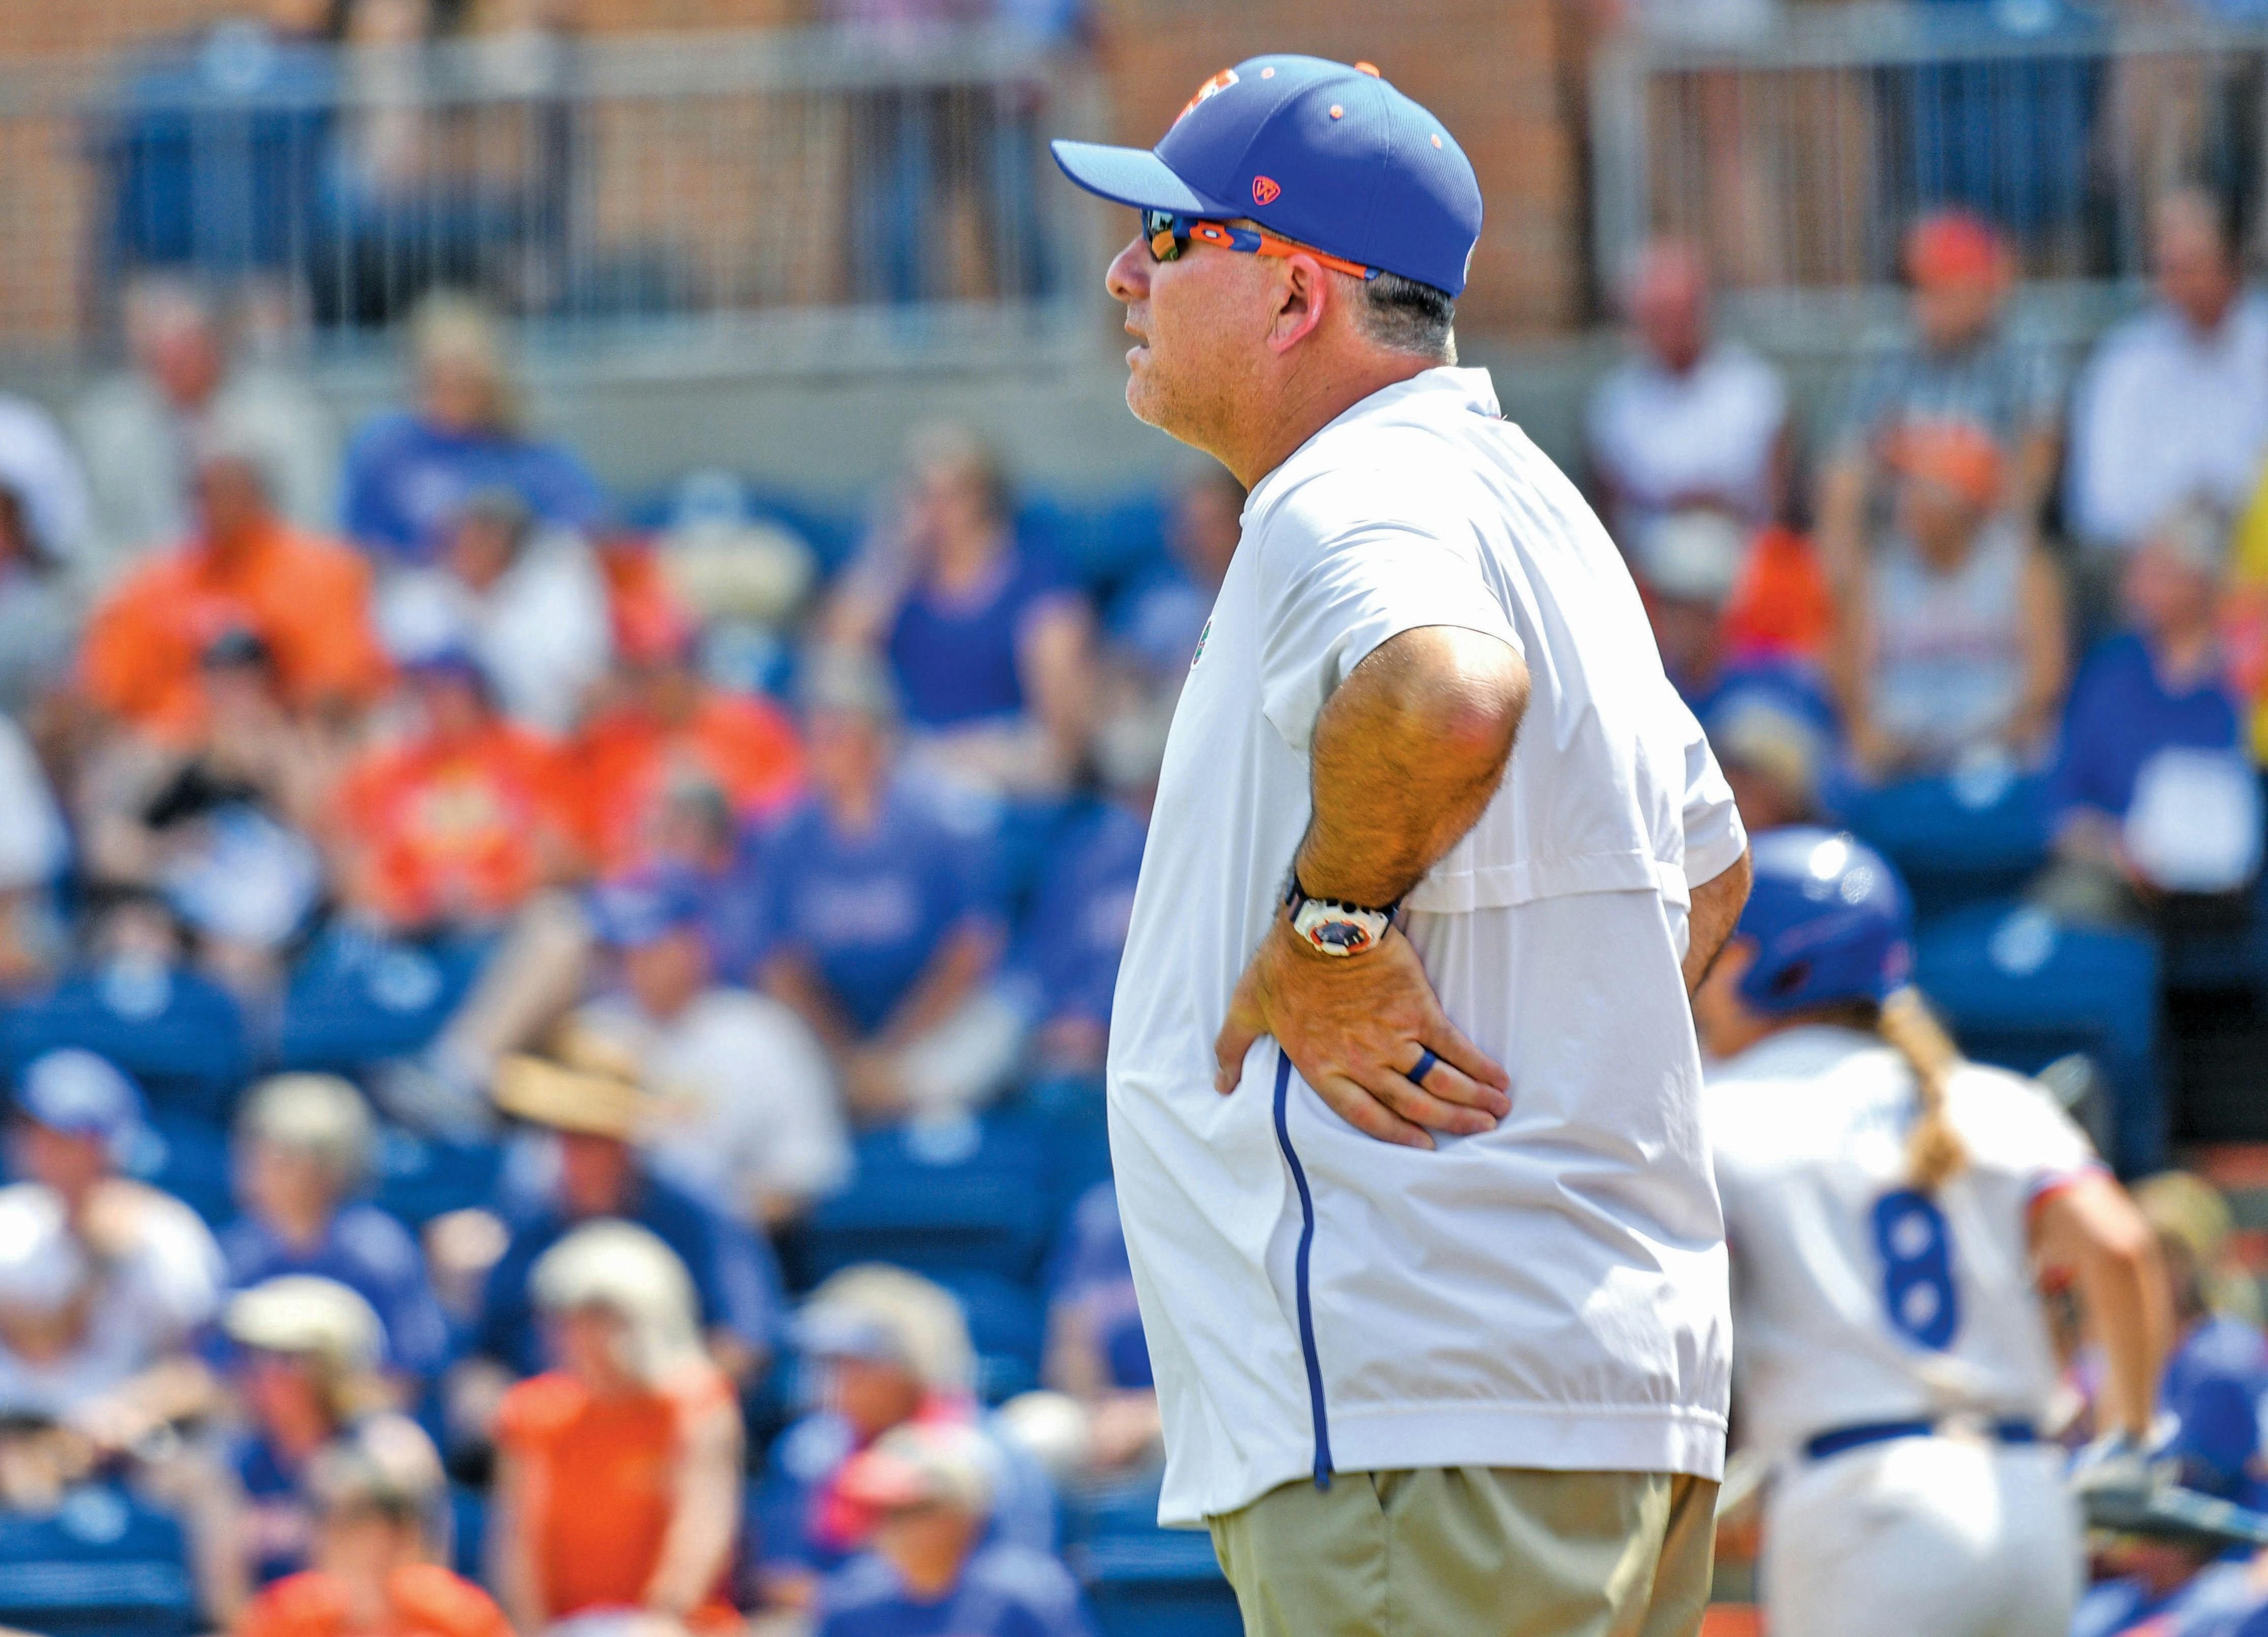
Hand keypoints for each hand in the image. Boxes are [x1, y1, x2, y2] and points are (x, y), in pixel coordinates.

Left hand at [1213, 913, 1509, 1148]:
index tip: (1423, 1145)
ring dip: (1472, 1101)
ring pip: (1440, 1083)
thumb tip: (1220, 1082)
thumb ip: (1232, 1048)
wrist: (1323, 923)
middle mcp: (1362, 1063)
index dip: (1398, 1135)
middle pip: (1412, 1106)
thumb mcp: (1246, 1009)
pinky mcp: (1419, 1011)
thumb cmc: (1282, 964)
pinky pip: (1455, 1047)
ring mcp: (1394, 1040)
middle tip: (1478, 1132)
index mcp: (1324, 1069)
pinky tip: (1498, 1078)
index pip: (1365, 1117)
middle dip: (1449, 1123)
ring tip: (1497, 1112)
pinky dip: (1480, 1065)